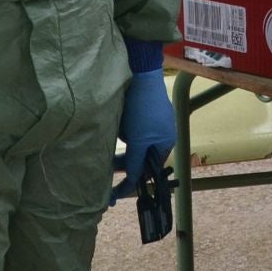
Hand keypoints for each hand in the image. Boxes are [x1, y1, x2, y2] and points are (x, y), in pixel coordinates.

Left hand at [112, 68, 175, 200]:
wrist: (141, 75)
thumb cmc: (141, 110)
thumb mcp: (138, 140)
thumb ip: (134, 161)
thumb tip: (131, 179)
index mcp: (165, 143)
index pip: (146, 170)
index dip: (130, 183)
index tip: (113, 195)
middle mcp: (162, 135)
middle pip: (141, 157)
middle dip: (125, 163)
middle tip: (106, 168)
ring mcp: (155, 122)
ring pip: (136, 144)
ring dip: (124, 149)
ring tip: (109, 148)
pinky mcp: (146, 111)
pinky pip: (135, 131)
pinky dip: (125, 135)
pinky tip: (116, 130)